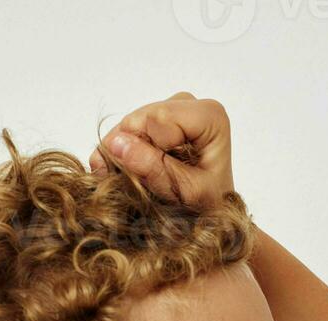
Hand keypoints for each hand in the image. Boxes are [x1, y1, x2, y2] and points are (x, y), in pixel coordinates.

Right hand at [88, 91, 234, 208]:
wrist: (211, 211)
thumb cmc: (210, 204)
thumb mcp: (186, 192)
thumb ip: (154, 167)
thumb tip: (115, 144)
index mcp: (210, 115)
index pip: (158, 117)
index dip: (150, 148)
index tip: (167, 175)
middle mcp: (190, 103)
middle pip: (139, 119)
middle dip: (135, 152)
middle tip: (150, 182)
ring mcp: (169, 107)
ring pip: (127, 126)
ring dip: (128, 155)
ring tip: (146, 179)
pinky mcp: (154, 117)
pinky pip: (124, 132)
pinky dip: (124, 154)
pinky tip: (136, 171)